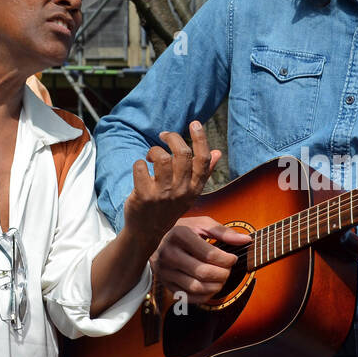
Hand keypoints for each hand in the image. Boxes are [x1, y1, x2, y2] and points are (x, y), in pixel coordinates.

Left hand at [122, 121, 221, 246]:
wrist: (146, 232)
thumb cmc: (168, 209)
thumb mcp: (189, 193)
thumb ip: (203, 173)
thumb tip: (218, 152)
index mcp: (194, 188)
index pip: (202, 160)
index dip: (200, 138)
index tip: (194, 123)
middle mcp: (181, 191)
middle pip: (182, 153)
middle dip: (172, 138)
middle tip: (164, 136)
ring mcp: (163, 194)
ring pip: (162, 158)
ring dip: (154, 150)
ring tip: (150, 156)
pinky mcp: (144, 195)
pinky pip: (140, 167)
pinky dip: (139, 163)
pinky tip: (140, 168)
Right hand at [151, 215, 251, 304]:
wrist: (155, 239)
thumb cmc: (183, 230)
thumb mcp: (201, 224)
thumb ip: (224, 231)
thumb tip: (246, 240)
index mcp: (179, 235)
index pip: (209, 254)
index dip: (227, 259)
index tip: (233, 258)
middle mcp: (169, 254)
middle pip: (203, 272)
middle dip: (223, 274)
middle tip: (228, 270)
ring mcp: (165, 271)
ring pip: (196, 287)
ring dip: (215, 287)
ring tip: (222, 279)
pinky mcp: (165, 283)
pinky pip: (188, 297)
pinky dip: (204, 296)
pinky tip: (210, 287)